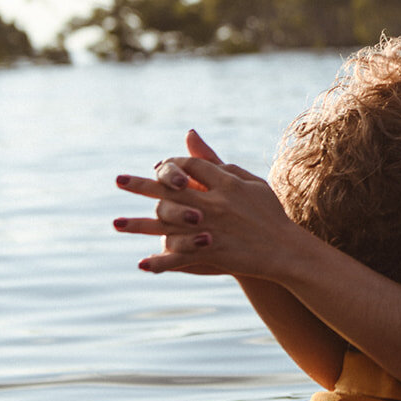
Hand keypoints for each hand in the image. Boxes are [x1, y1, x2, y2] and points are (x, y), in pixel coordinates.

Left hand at [114, 129, 301, 277]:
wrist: (284, 249)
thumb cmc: (268, 213)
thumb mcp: (249, 181)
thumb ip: (219, 162)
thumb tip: (191, 137)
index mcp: (227, 183)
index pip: (190, 166)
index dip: (171, 165)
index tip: (158, 168)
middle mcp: (216, 204)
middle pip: (171, 190)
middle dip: (142, 185)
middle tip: (118, 180)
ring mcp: (212, 229)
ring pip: (168, 224)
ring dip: (139, 225)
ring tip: (115, 223)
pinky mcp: (212, 252)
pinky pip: (180, 256)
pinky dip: (161, 262)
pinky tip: (142, 264)